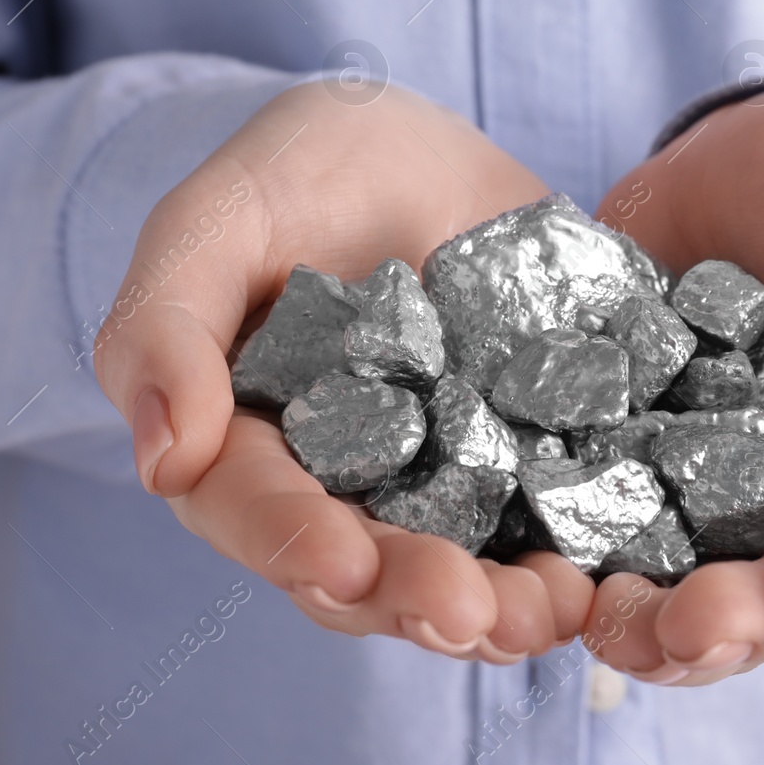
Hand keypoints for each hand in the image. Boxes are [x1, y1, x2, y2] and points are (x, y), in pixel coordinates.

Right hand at [94, 80, 594, 662]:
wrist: (417, 148)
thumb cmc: (297, 171)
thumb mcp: (217, 219)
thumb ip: (165, 325)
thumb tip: (164, 461)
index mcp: (245, 444)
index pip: (256, 508)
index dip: (295, 543)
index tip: (346, 567)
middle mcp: (339, 486)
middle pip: (364, 568)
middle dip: (413, 598)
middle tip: (470, 616)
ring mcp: (434, 484)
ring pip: (455, 570)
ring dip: (498, 609)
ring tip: (545, 616)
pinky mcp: (517, 464)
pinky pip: (541, 527)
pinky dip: (569, 560)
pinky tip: (599, 579)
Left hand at [581, 86, 763, 684]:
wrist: (728, 149)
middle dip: (748, 625)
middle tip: (689, 629)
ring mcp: (723, 498)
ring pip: (709, 595)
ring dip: (667, 630)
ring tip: (617, 628)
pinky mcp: (637, 476)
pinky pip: (618, 542)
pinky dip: (593, 575)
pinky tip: (560, 586)